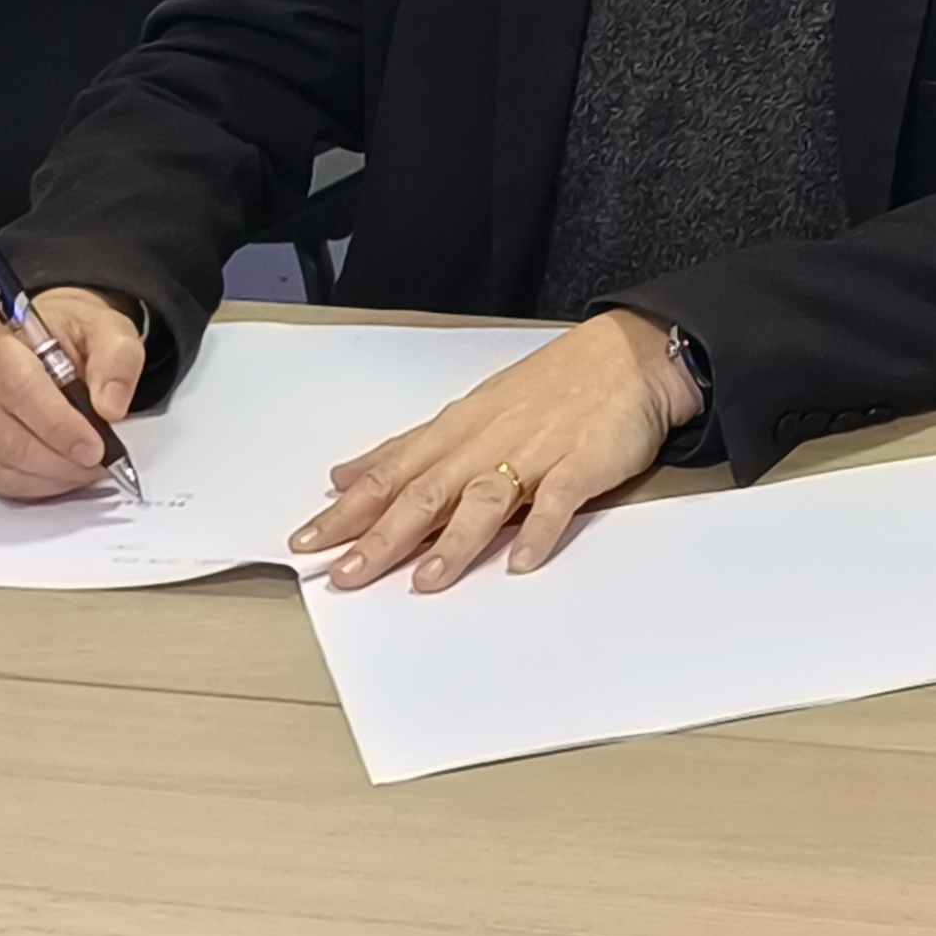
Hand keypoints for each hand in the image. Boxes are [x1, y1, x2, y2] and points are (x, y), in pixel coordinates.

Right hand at [0, 286, 143, 501]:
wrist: (42, 337)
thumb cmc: (69, 331)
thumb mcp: (106, 328)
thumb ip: (117, 360)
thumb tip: (111, 407)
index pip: (20, 389)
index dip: (59, 427)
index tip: (95, 447)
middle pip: (5, 435)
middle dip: (59, 459)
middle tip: (97, 463)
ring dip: (48, 476)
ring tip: (83, 468)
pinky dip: (31, 483)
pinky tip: (58, 473)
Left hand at [289, 314, 704, 591]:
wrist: (628, 355)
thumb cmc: (548, 386)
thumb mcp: (469, 411)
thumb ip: (409, 449)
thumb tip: (345, 476)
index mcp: (458, 429)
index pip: (392, 472)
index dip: (349, 509)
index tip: (307, 542)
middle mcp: (488, 441)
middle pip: (428, 491)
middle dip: (383, 534)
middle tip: (346, 574)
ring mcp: (537, 451)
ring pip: (486, 497)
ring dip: (455, 540)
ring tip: (426, 580)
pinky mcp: (584, 462)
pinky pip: (559, 499)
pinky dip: (540, 529)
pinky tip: (522, 561)